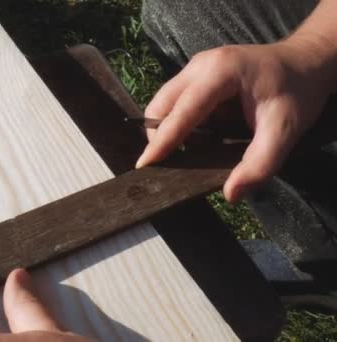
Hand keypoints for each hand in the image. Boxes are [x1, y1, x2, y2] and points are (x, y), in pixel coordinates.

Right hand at [136, 40, 334, 201]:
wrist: (307, 61)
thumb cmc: (298, 92)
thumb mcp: (285, 130)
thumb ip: (260, 164)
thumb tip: (231, 194)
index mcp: (220, 72)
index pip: (182, 111)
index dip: (162, 141)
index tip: (144, 164)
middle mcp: (200, 65)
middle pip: (161, 104)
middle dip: (160, 136)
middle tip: (173, 164)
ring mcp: (195, 67)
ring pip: (164, 103)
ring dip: (170, 130)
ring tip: (195, 150)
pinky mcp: (196, 74)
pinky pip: (175, 102)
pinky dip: (180, 123)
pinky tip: (202, 136)